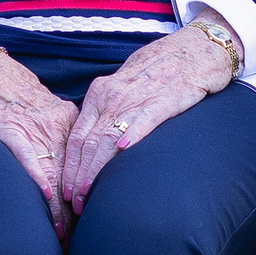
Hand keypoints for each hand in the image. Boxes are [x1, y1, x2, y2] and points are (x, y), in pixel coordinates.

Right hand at [0, 21, 74, 239]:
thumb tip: (67, 172)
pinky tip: (45, 199)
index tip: (90, 225)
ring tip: (63, 237)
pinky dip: (39, 179)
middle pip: (71, 175)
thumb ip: (56, 137)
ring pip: (54, 173)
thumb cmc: (9, 93)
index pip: (82, 166)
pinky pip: (29, 157)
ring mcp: (35, 126)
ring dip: (58, 209)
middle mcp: (57, 125)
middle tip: (80, 242)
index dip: (85, 198)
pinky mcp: (10, 127)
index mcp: (68, 121)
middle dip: (75, 212)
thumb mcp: (43, 112)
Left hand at [59, 22, 236, 213]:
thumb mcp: (123, 89)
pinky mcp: (163, 100)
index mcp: (99, 93)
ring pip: (106, 138)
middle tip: (71, 204)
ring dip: (94, 171)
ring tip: (86, 195)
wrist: (192, 50)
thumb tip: (93, 145)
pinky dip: (130, 138)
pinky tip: (121, 155)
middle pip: (86, 142)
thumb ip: (107, 113)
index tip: (63, 191)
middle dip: (76, 176)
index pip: (76, 136)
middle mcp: (111, 96)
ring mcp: (135, 98)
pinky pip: (142, 121)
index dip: (68, 166)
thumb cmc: (158, 73)